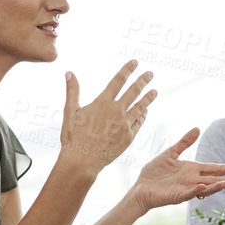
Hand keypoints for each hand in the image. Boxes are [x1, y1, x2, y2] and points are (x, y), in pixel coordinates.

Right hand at [58, 61, 155, 176]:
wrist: (82, 162)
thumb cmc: (73, 138)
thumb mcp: (70, 112)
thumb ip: (72, 91)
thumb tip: (69, 73)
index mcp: (102, 103)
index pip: (118, 81)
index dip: (127, 70)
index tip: (135, 62)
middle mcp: (116, 111)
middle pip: (134, 91)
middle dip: (143, 81)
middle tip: (150, 73)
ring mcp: (124, 125)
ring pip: (140, 107)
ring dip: (148, 98)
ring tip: (155, 91)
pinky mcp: (128, 137)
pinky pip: (138, 123)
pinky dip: (142, 115)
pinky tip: (145, 111)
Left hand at [130, 128, 224, 209]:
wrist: (140, 188)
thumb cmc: (154, 173)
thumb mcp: (170, 153)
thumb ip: (184, 143)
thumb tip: (197, 129)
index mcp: (192, 170)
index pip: (215, 168)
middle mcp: (192, 180)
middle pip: (215, 179)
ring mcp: (185, 189)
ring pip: (205, 188)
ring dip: (216, 186)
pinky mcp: (176, 196)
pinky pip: (188, 194)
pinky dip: (196, 191)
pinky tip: (203, 187)